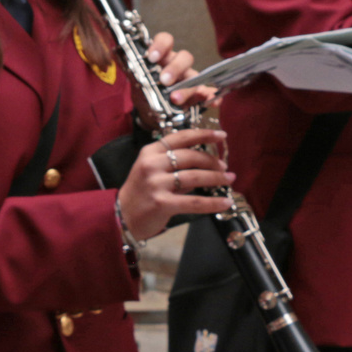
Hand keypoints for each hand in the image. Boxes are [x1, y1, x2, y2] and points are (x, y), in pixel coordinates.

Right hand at [117, 129, 235, 240]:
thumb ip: (174, 164)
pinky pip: (194, 202)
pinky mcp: (162, 203)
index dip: (203, 134)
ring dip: (216, 178)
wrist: (122, 216)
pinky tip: (225, 202)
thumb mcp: (151, 170)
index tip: (221, 135)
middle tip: (224, 167)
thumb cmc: (140, 191)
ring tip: (229, 180)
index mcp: (150, 152)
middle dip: (212, 161)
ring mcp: (156, 184)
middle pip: (190, 156)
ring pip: (194, 177)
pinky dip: (213, 202)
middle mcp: (152, 165)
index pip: (181, 137)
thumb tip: (205, 162)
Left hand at [139, 31, 215, 107]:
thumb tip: (123, 58)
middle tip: (164, 80)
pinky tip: (213, 101)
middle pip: (185, 57)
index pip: (166, 40)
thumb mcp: (136, 81)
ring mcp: (190, 80)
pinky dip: (212, 97)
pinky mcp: (198, 95)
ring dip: (187, 87)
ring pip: (196, 76)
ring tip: (175, 98)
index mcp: (163, 57)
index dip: (161, 45)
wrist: (149, 113)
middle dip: (175, 68)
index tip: (151, 57)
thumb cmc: (144, 91)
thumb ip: (134, 71)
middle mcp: (178, 65)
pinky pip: (209, 93)